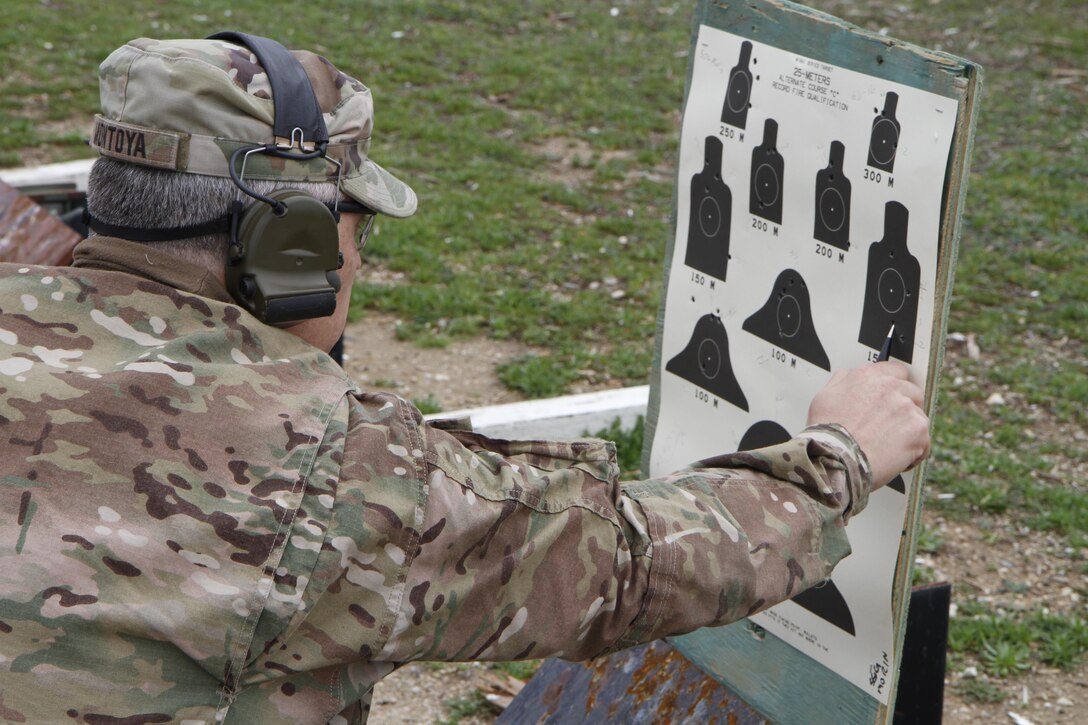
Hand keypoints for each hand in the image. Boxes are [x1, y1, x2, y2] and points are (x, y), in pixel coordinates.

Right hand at [807, 362, 930, 488]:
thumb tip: (851, 376)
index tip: (892, 399)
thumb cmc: (826, 433)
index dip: (895, 387)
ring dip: (909, 431)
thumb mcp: (824, 396)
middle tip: (890, 428)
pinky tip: (897, 460)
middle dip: (905, 409)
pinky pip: (924, 441)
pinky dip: (915, 453)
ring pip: (919, 418)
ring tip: (889, 448)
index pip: (896, 371)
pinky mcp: (918, 429)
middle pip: (913, 392)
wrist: (835, 458)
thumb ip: (843, 381)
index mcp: (868, 376)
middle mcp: (890, 386)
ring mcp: (906, 407)